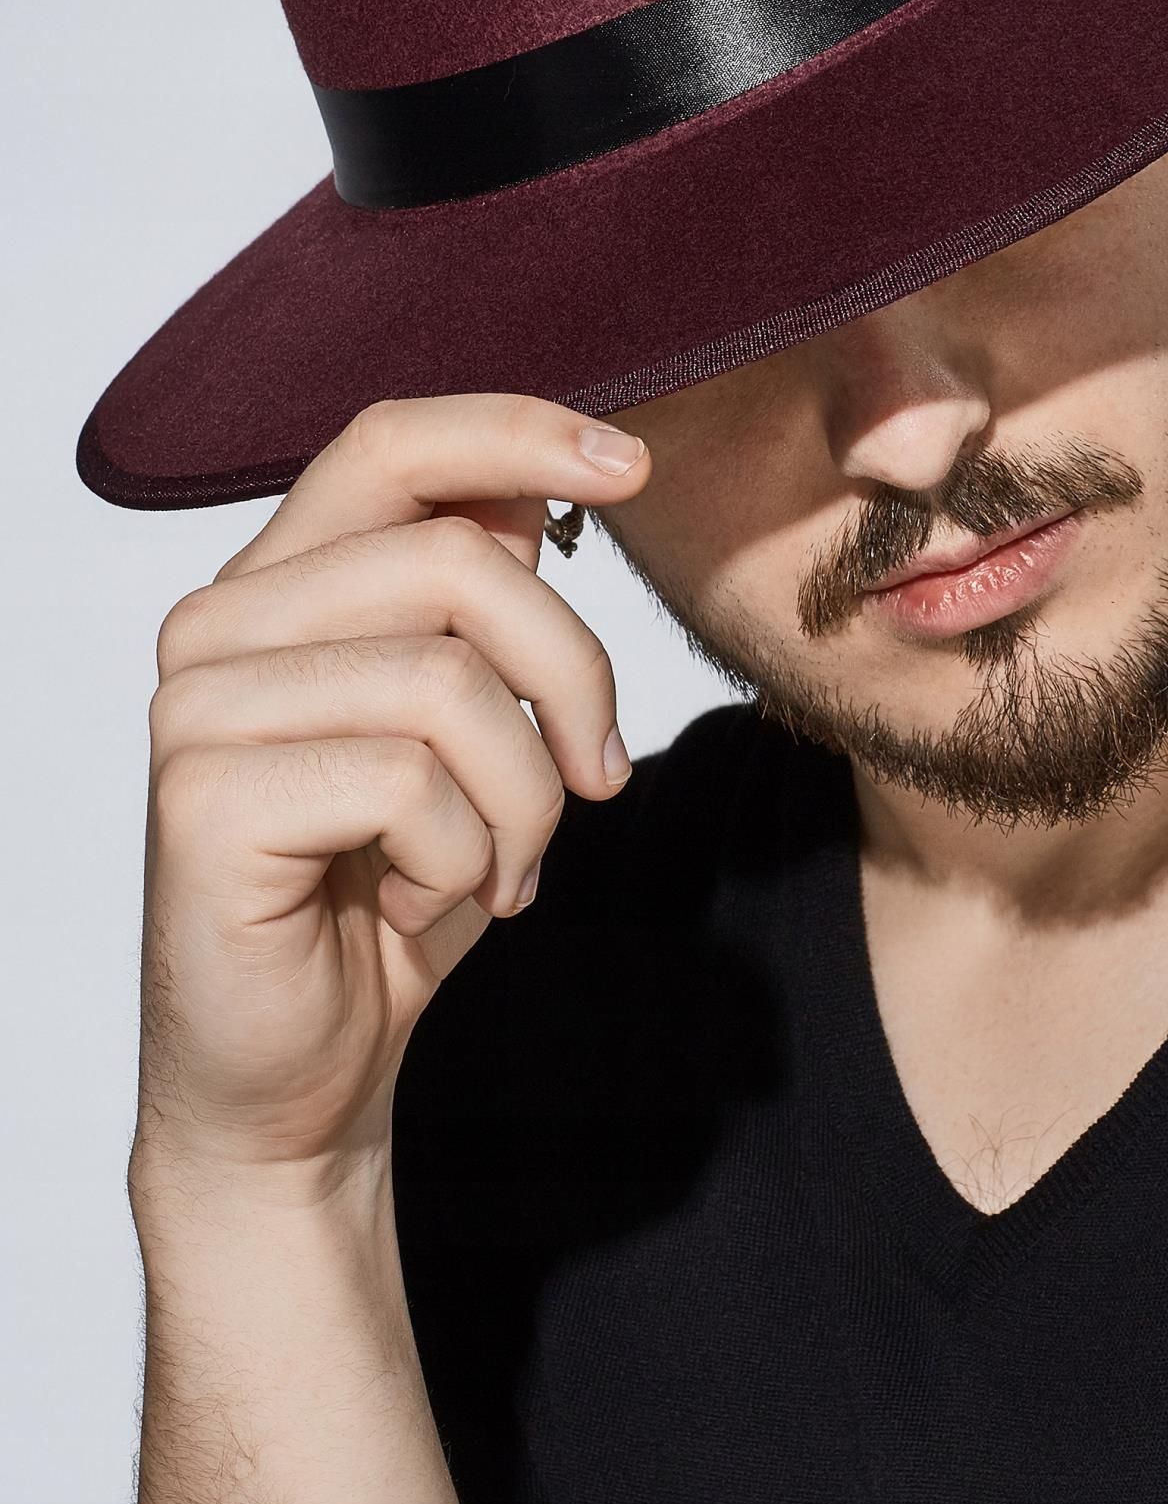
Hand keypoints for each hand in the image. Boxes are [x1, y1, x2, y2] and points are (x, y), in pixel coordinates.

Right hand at [133, 394, 650, 1189]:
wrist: (301, 1073)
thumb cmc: (387, 893)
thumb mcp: (467, 733)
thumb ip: (478, 610)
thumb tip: (541, 491)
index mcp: (281, 585)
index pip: (391, 442)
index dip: (518, 430)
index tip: (633, 466)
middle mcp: (220, 624)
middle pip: (459, 561)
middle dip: (572, 676)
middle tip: (596, 779)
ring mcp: (199, 707)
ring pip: (449, 682)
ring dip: (522, 800)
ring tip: (495, 868)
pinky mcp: (202, 796)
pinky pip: (409, 783)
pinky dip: (461, 858)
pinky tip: (415, 902)